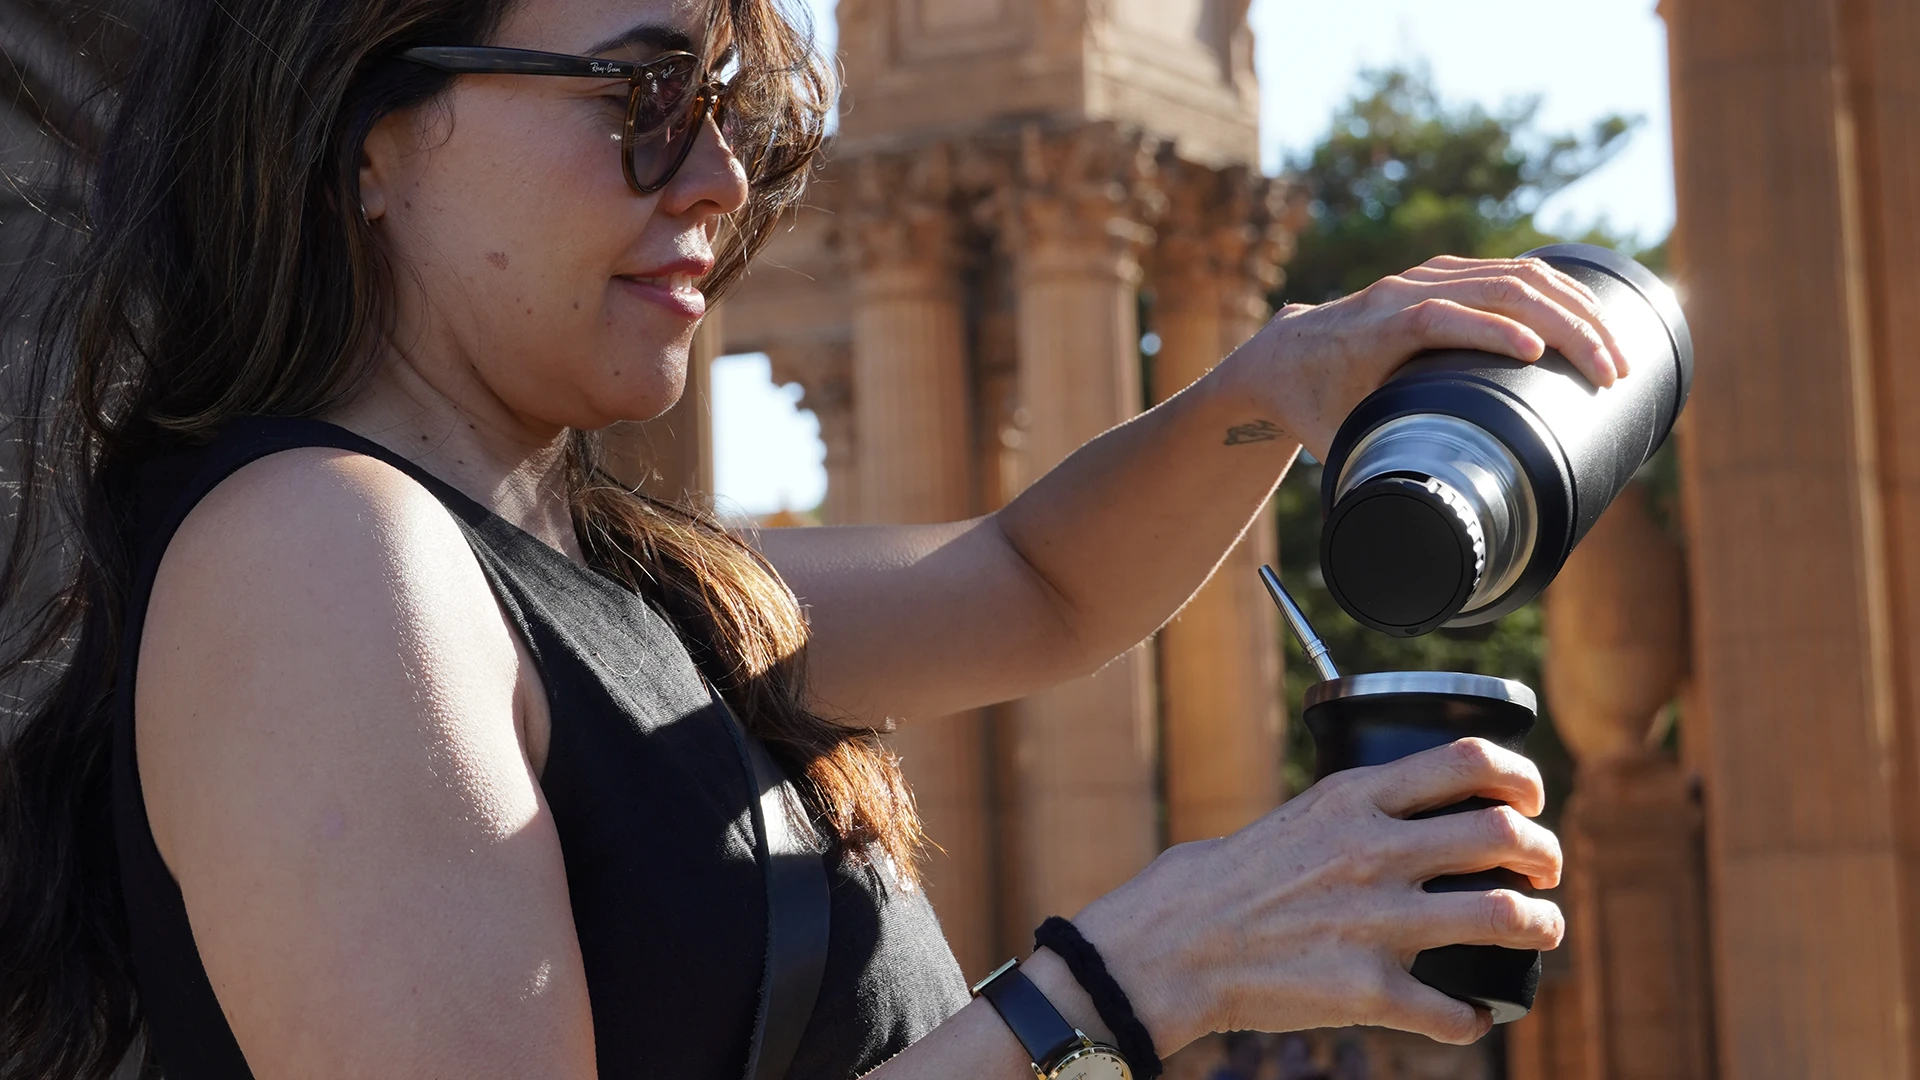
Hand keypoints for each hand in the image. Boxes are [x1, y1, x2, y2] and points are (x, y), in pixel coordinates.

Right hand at [1072, 738, 1563, 1049]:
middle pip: (1504, 837)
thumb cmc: (1216, 883)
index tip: (1531, 800)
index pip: (1469, 762)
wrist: (1169, 949)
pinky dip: (1474, 1018)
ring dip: (1542, 927)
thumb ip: (1351, 813)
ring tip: (1543, 931)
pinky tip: (1471, 1016)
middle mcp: (1374, 854)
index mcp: (1352, 800)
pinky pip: (1455, 1012)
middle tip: (1545, 870)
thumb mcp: (1292, 818)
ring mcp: (1377, 924)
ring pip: (1507, 918)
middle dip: (1546, 855)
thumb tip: (1403, 815)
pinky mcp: (1369, 991)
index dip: (1522, 778)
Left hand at [1222, 255, 1632, 459]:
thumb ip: (1368, 478)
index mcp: (1377, 331)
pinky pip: (1508, 270)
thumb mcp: (1336, 442)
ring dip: (1574, 308)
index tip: (1539, 355)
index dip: (1490, 331)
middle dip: (1565, 326)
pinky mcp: (1443, 276)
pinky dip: (1557, 290)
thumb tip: (1407, 536)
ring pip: (1511, 274)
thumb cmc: (1312, 405)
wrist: (1281, 356)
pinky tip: (1592, 313)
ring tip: (1617, 351)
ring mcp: (1425, 278)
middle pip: (1495, 288)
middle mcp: (1402, 294)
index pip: (1439, 317)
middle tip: (1612, 372)